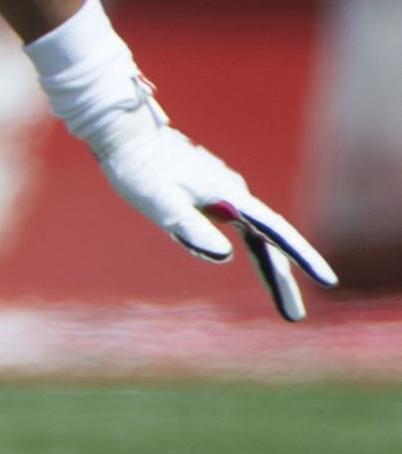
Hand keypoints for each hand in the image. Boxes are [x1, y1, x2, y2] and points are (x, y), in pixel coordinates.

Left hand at [80, 101, 334, 322]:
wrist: (126, 137)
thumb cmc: (141, 170)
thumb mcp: (162, 205)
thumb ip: (192, 228)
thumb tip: (225, 257)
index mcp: (230, 198)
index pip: (276, 233)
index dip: (303, 257)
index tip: (327, 281)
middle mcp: (235, 196)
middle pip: (268, 244)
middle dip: (282, 281)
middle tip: (294, 317)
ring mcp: (225, 195)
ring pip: (255, 239)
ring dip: (268, 270)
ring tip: (281, 303)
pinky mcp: (211, 195)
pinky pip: (237, 229)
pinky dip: (249, 250)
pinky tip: (241, 259)